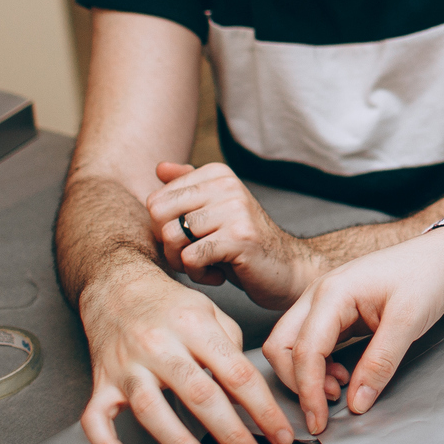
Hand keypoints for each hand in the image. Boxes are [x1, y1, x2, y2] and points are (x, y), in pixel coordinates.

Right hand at [78, 262, 294, 443]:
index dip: (263, 408)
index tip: (280, 435)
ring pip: (152, 410)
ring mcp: (127, 366)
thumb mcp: (209, 312)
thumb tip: (246, 396)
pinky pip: (96, 420)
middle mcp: (160, 345)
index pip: (236, 372)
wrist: (115, 286)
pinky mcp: (101, 383)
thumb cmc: (168, 305)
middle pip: (200, 394)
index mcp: (194, 326)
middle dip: (231, 433)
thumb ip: (230, 350)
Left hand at [147, 161, 327, 308]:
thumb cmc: (242, 243)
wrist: (287, 269)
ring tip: (205, 265)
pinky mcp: (240, 238)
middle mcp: (227, 185)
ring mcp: (235, 209)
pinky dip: (199, 275)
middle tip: (191, 256)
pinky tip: (218, 275)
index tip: (189, 240)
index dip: (163, 228)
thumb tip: (159, 167)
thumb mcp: (214, 211)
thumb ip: (187, 188)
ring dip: (182, 262)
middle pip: (158, 216)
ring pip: (172, 237)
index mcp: (218, 175)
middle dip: (166, 244)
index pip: (156, 200)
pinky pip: (191, 258)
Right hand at [262, 226, 443, 432]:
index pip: (305, 350)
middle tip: (327, 407)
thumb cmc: (425, 277)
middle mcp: (319, 295)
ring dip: (307, 375)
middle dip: (297, 382)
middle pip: (281, 346)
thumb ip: (381, 362)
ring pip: (291, 346)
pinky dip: (318, 366)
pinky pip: (310, 344)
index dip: (308, 391)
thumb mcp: (409, 320)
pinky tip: (343, 375)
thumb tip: (357, 402)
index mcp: (333, 292)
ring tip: (341, 389)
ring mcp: (322, 303)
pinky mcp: (332, 313)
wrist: (439, 257)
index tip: (320, 421)